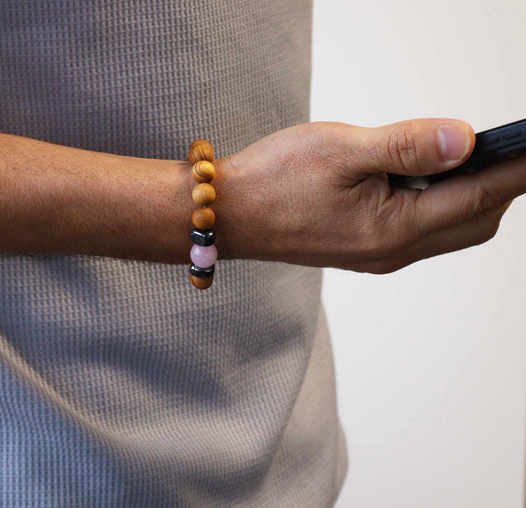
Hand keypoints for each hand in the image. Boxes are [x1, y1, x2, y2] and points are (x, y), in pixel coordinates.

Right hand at [213, 118, 524, 272]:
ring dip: (469, 195)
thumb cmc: (273, 181)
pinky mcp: (366, 248)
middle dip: (500, 185)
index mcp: (392, 228)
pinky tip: (424, 178)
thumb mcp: (342, 150)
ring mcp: (379, 254)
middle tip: (505, 146)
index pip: (478, 197)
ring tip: (463, 158)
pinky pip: (422, 231)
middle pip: (473, 222)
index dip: (516, 169)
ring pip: (450, 229)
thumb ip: (408, 145)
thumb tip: (465, 140)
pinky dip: (439, 204)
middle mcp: (392, 250)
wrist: (230, 212)